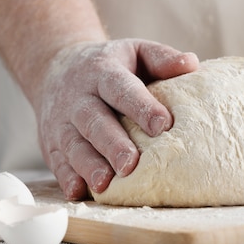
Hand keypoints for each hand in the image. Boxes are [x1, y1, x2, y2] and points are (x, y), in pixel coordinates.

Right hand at [35, 39, 198, 199]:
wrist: (55, 68)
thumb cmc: (109, 65)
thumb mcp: (134, 51)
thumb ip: (161, 58)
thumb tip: (191, 64)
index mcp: (103, 72)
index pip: (121, 88)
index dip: (141, 106)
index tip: (163, 125)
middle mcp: (79, 97)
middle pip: (95, 121)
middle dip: (112, 144)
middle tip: (131, 164)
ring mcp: (62, 122)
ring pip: (74, 144)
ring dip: (88, 165)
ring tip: (105, 183)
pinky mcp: (52, 143)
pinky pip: (57, 161)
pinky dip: (66, 177)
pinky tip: (78, 191)